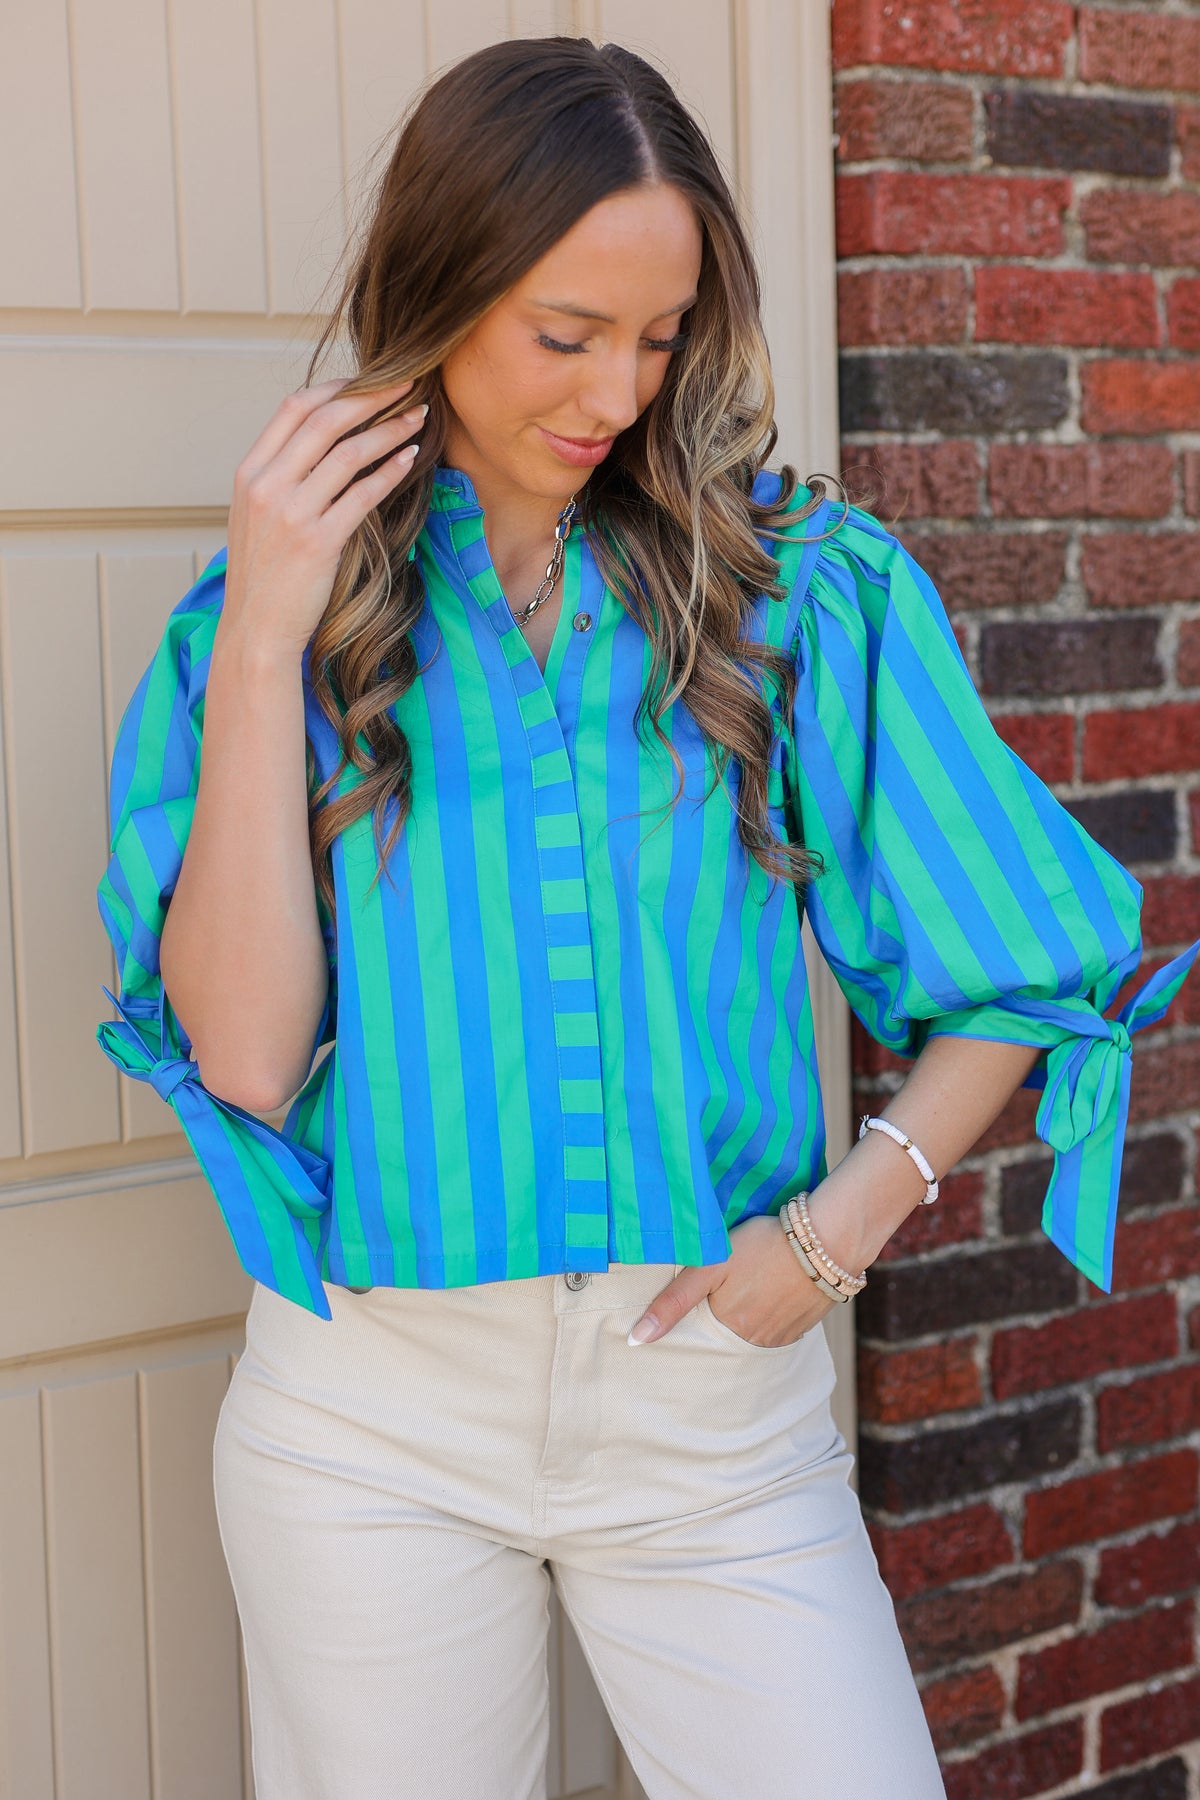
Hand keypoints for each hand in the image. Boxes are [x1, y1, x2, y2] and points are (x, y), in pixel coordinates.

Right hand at [222, 376, 427, 658]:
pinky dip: (390, 471)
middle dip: (373, 395)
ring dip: (390, 429)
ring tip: (418, 417)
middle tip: (409, 383)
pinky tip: (411, 459)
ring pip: (348, 453)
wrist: (256, 630)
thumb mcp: (257, 517)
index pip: (293, 407)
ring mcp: (290, 513)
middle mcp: (265, 485)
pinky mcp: (316, 541)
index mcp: (249, 472)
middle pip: (326, 420)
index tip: (369, 379)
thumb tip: (321, 446)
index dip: (336, 387)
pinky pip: (362, 494)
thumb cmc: (264, 578)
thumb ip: (281, 478)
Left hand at [627, 1213, 839, 1346]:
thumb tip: (637, 1341)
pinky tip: (771, 1288)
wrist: (826, 1239)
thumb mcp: (710, 1266)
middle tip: (729, 1284)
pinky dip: (770, 1312)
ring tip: (751, 1283)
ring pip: (752, 1330)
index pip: (697, 1333)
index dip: (693, 1316)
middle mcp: (753, 1341)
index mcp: (726, 1327)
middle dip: (722, 1314)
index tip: (698, 1297)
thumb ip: (672, 1302)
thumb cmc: (763, 1245)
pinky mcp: (803, 1327)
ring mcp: (781, 1337)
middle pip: (726, 1333)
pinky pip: (777, 1328)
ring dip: (747, 1314)